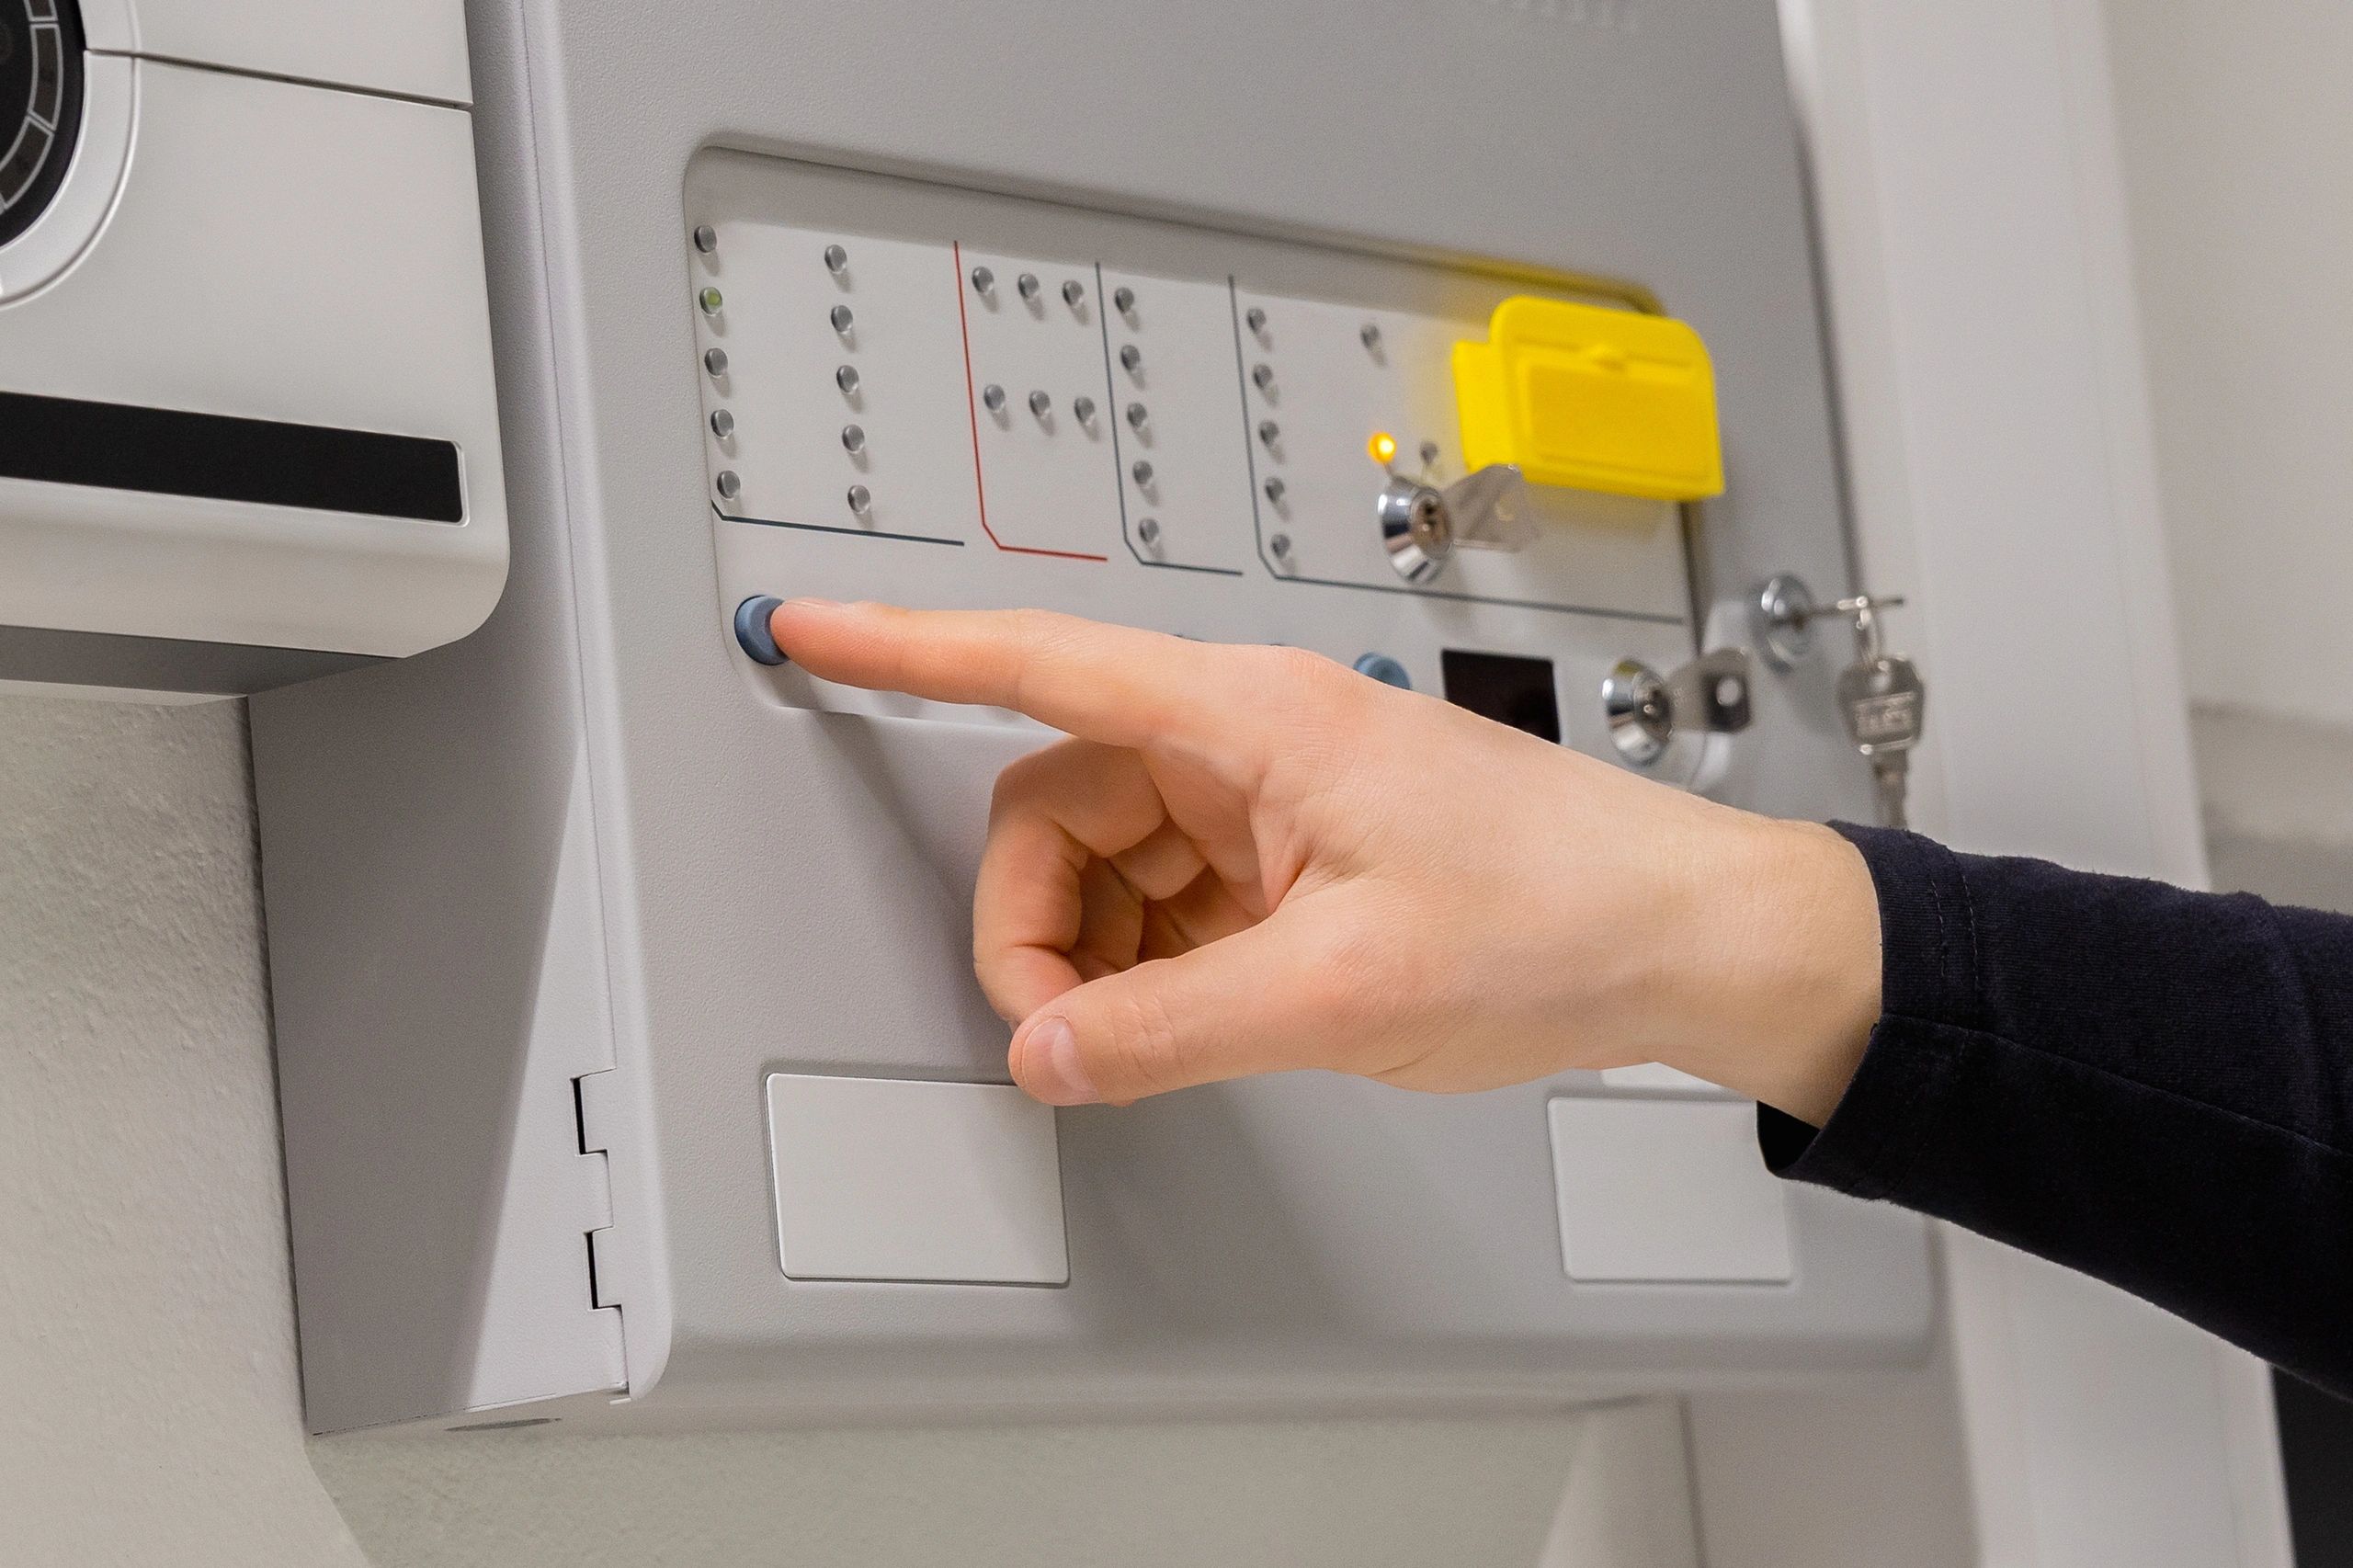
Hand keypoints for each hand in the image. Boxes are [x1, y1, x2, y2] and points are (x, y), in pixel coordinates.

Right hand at [771, 601, 1882, 1123]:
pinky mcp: (1296, 861)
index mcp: (1251, 717)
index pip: (1041, 665)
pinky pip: (1172, 905)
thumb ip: (1168, 1028)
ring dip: (1099, 957)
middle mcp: (1249, 741)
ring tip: (1157, 1037)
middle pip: (1057, 806)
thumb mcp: (1345, 988)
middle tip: (1062, 1032)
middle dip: (1034, 921)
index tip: (809, 631)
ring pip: (1109, 865)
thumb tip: (1042, 1052)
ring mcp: (1271, 803)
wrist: (1682, 937)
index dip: (909, 648)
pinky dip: (1156, 971)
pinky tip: (1202, 1022)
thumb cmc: (1560, 914)